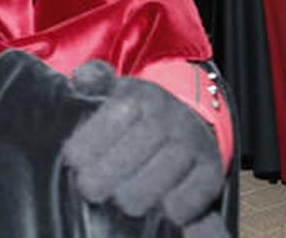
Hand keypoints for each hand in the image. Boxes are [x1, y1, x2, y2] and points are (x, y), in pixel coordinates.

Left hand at [64, 62, 227, 234]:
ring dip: (132, 197)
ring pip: (151, 185)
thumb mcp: (116, 88)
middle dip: (101, 179)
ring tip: (122, 197)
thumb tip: (80, 77)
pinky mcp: (211, 170)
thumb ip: (94, 81)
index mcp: (141, 96)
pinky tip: (157, 203)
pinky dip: (168, 208)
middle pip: (126, 160)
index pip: (109, 123)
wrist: (191, 120)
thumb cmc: (141, 111)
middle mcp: (169, 117)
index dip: (85, 148)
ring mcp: (192, 143)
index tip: (74, 162)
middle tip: (92, 187)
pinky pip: (183, 202)